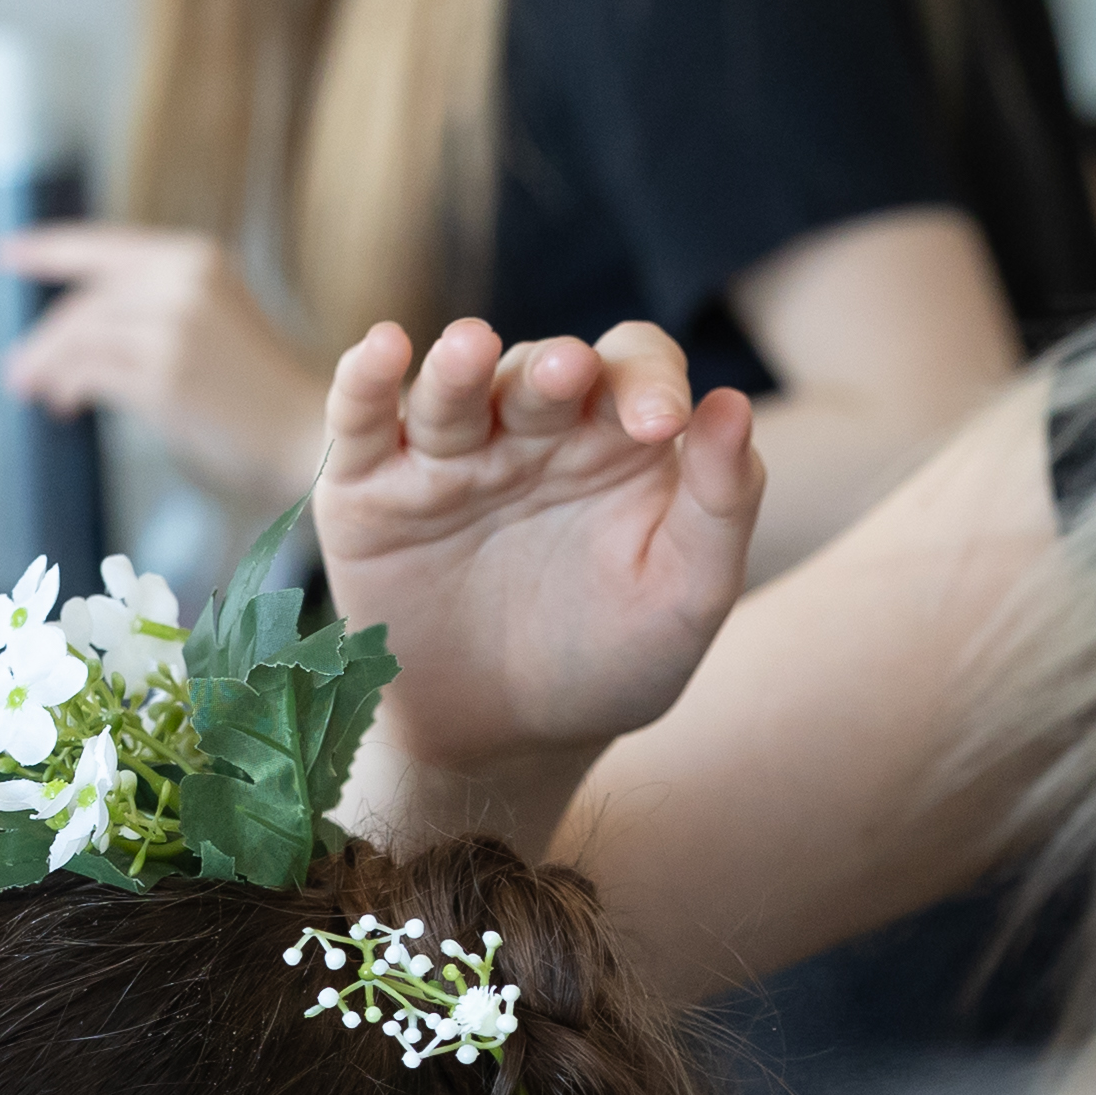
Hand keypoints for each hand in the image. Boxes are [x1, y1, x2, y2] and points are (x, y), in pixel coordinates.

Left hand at [0, 224, 330, 518]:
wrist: (308, 435)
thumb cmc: (258, 391)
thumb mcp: (211, 319)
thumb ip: (155, 305)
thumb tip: (77, 327)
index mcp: (196, 258)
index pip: (104, 247)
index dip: (49, 250)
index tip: (6, 254)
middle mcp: (184, 283)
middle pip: (85, 301)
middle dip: (44, 336)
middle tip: (18, 369)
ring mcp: (173, 328)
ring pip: (79, 335)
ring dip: (46, 364)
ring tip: (30, 388)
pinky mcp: (164, 376)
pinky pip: (89, 372)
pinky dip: (66, 386)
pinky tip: (64, 403)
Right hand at [313, 315, 761, 786]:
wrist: (508, 744)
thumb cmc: (611, 661)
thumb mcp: (687, 593)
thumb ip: (721, 503)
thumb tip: (735, 404)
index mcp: (612, 437)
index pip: (633, 367)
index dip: (648, 378)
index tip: (664, 424)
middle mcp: (529, 430)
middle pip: (539, 369)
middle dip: (553, 369)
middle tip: (569, 374)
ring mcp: (448, 455)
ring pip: (451, 387)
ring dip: (459, 367)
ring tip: (470, 350)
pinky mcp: (369, 489)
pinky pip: (361, 421)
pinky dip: (363, 382)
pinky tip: (382, 351)